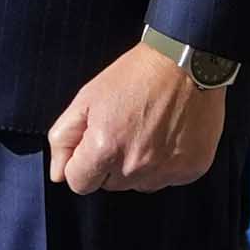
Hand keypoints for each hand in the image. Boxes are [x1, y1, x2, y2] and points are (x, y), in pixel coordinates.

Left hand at [48, 41, 227, 195]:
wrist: (185, 64)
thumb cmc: (133, 77)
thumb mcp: (85, 100)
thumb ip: (63, 139)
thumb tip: (58, 174)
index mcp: (105, 149)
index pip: (80, 184)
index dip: (80, 165)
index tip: (90, 146)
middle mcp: (137, 166)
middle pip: (109, 184)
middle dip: (108, 164)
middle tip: (121, 131)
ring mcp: (167, 170)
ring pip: (138, 185)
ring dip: (136, 167)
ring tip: (144, 132)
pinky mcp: (192, 170)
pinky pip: (167, 180)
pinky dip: (163, 165)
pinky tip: (165, 137)